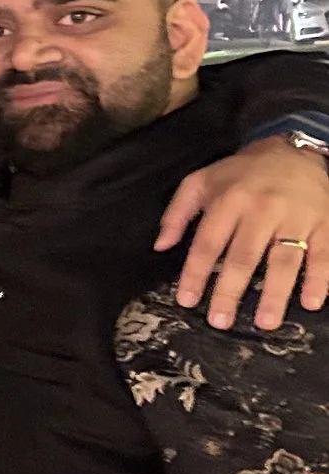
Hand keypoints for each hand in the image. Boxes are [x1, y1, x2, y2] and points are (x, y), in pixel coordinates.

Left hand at [156, 133, 328, 328]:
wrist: (295, 150)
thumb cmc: (242, 173)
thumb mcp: (200, 181)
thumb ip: (177, 213)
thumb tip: (161, 246)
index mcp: (229, 201)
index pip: (208, 244)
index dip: (196, 273)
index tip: (187, 300)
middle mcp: (262, 211)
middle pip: (244, 257)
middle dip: (230, 291)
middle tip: (220, 321)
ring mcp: (296, 218)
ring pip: (283, 260)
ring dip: (274, 294)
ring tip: (265, 322)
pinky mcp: (325, 223)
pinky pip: (323, 255)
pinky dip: (319, 279)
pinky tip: (311, 301)